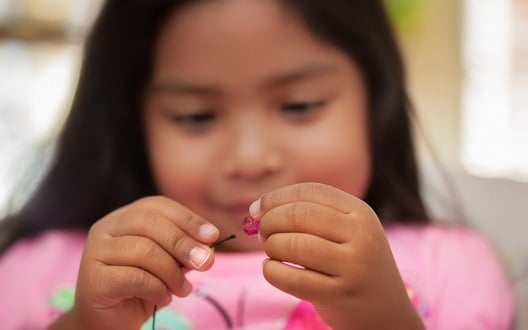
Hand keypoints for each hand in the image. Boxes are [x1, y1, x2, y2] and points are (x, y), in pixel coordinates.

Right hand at [67, 196, 218, 329]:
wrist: (110, 323)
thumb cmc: (142, 288)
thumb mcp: (168, 263)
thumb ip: (184, 251)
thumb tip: (208, 248)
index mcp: (124, 217)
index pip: (157, 206)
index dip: (187, 218)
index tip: (213, 235)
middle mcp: (105, 228)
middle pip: (150, 223)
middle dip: (183, 243)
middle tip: (206, 263)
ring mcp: (95, 252)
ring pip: (144, 250)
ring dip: (172, 272)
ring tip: (184, 289)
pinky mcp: (93, 278)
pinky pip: (134, 278)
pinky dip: (157, 289)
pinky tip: (163, 298)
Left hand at [253, 182, 423, 329]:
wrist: (386, 312)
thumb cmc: (353, 265)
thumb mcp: (347, 232)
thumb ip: (310, 215)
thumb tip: (257, 210)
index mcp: (360, 212)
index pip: (310, 191)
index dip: (276, 198)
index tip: (256, 209)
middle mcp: (361, 235)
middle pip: (298, 214)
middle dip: (269, 221)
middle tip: (261, 233)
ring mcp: (352, 266)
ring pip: (293, 245)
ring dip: (271, 246)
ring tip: (271, 252)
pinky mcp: (339, 295)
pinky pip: (292, 278)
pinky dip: (272, 271)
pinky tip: (272, 269)